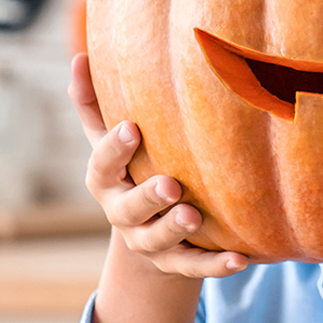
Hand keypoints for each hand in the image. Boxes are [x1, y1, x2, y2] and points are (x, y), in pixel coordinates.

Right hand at [71, 54, 246, 278]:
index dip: (114, 149)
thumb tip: (81, 55)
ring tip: (195, 215)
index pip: (102, 165)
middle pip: (130, 210)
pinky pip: (197, 268)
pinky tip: (242, 258)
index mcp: (107, 182)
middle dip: (148, 197)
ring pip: (160, 241)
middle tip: (170, 184)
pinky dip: (217, 265)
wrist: (146, 232)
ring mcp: (150, 243)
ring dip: (177, 228)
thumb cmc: (132, 169)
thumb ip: (94, 104)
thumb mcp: (110, 141)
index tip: (132, 127)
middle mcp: (124, 215)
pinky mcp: (178, 264)